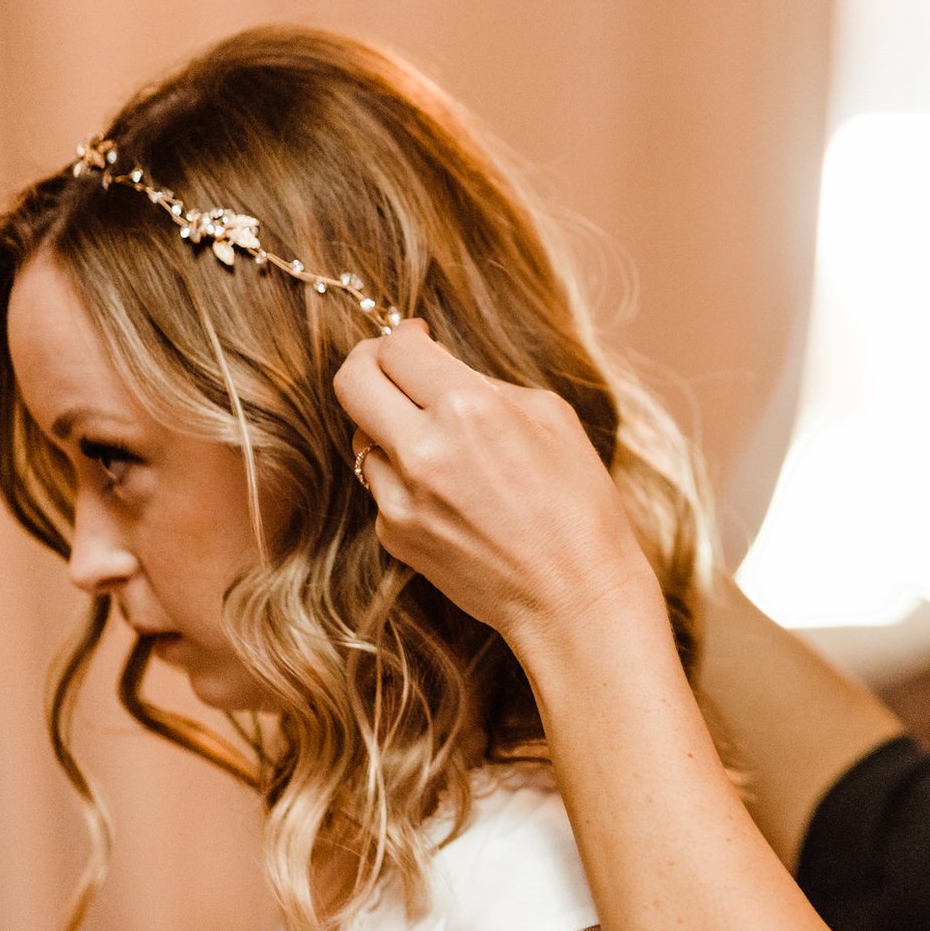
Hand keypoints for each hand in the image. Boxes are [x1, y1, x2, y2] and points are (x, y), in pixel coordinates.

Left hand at [333, 324, 659, 650]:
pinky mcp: (394, 535)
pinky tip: (449, 494)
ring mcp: (400, 498)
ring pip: (360, 436)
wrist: (574, 597)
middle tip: (392, 365)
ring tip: (434, 440)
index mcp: (468, 409)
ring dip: (388, 426)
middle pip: (351, 381)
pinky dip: (404, 478)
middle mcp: (423, 450)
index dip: (404, 333)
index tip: (417, 338)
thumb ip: (488, 384)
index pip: (398, 348)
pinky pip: (380, 487)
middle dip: (368, 362)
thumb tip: (441, 368)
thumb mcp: (552, 418)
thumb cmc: (579, 505)